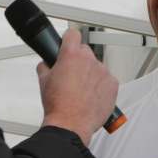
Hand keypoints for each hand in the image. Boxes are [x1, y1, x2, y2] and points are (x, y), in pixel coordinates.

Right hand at [37, 29, 118, 145]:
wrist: (71, 124)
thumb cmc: (59, 105)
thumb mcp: (43, 81)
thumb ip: (45, 66)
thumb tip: (47, 63)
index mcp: (71, 56)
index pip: (73, 34)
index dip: (69, 39)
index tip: (69, 43)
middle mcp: (89, 61)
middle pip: (85, 51)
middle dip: (79, 60)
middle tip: (72, 75)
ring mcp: (103, 71)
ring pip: (96, 67)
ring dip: (90, 74)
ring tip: (82, 90)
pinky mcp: (113, 83)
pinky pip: (107, 79)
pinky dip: (101, 85)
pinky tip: (92, 96)